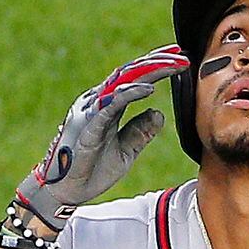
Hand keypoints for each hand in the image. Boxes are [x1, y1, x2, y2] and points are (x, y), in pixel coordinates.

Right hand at [16, 44, 189, 228]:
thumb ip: (140, 132)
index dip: (156, 68)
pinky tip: (149, 88)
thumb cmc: (92, 170)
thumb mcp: (125, 151)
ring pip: (121, 82)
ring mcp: (91, 111)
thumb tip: (159, 113)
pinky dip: (130, 94)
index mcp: (106, 106)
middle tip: (181, 57)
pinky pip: (110, 104)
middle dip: (156, 62)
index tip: (179, 61)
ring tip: (172, 65)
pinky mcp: (88, 125)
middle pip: (129, 74)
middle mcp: (97, 102)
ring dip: (148, 71)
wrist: (67, 192)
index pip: (133, 80)